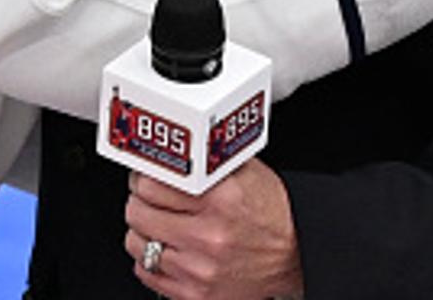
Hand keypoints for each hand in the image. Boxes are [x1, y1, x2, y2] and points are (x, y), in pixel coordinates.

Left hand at [122, 163, 303, 299]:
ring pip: (137, 243)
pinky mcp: (195, 294)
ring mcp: (199, 269)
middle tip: (149, 198)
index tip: (147, 176)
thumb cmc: (271, 213)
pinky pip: (147, 273)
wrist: (295, 255)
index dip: (144, 176)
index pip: (151, 183)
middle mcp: (208, 236)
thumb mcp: (246, 172)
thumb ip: (207, 160)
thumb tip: (170, 148)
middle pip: (138, 213)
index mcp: (220, 200)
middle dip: (140, 201)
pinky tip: (168, 248)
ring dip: (144, 231)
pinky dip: (151, 259)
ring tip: (159, 224)